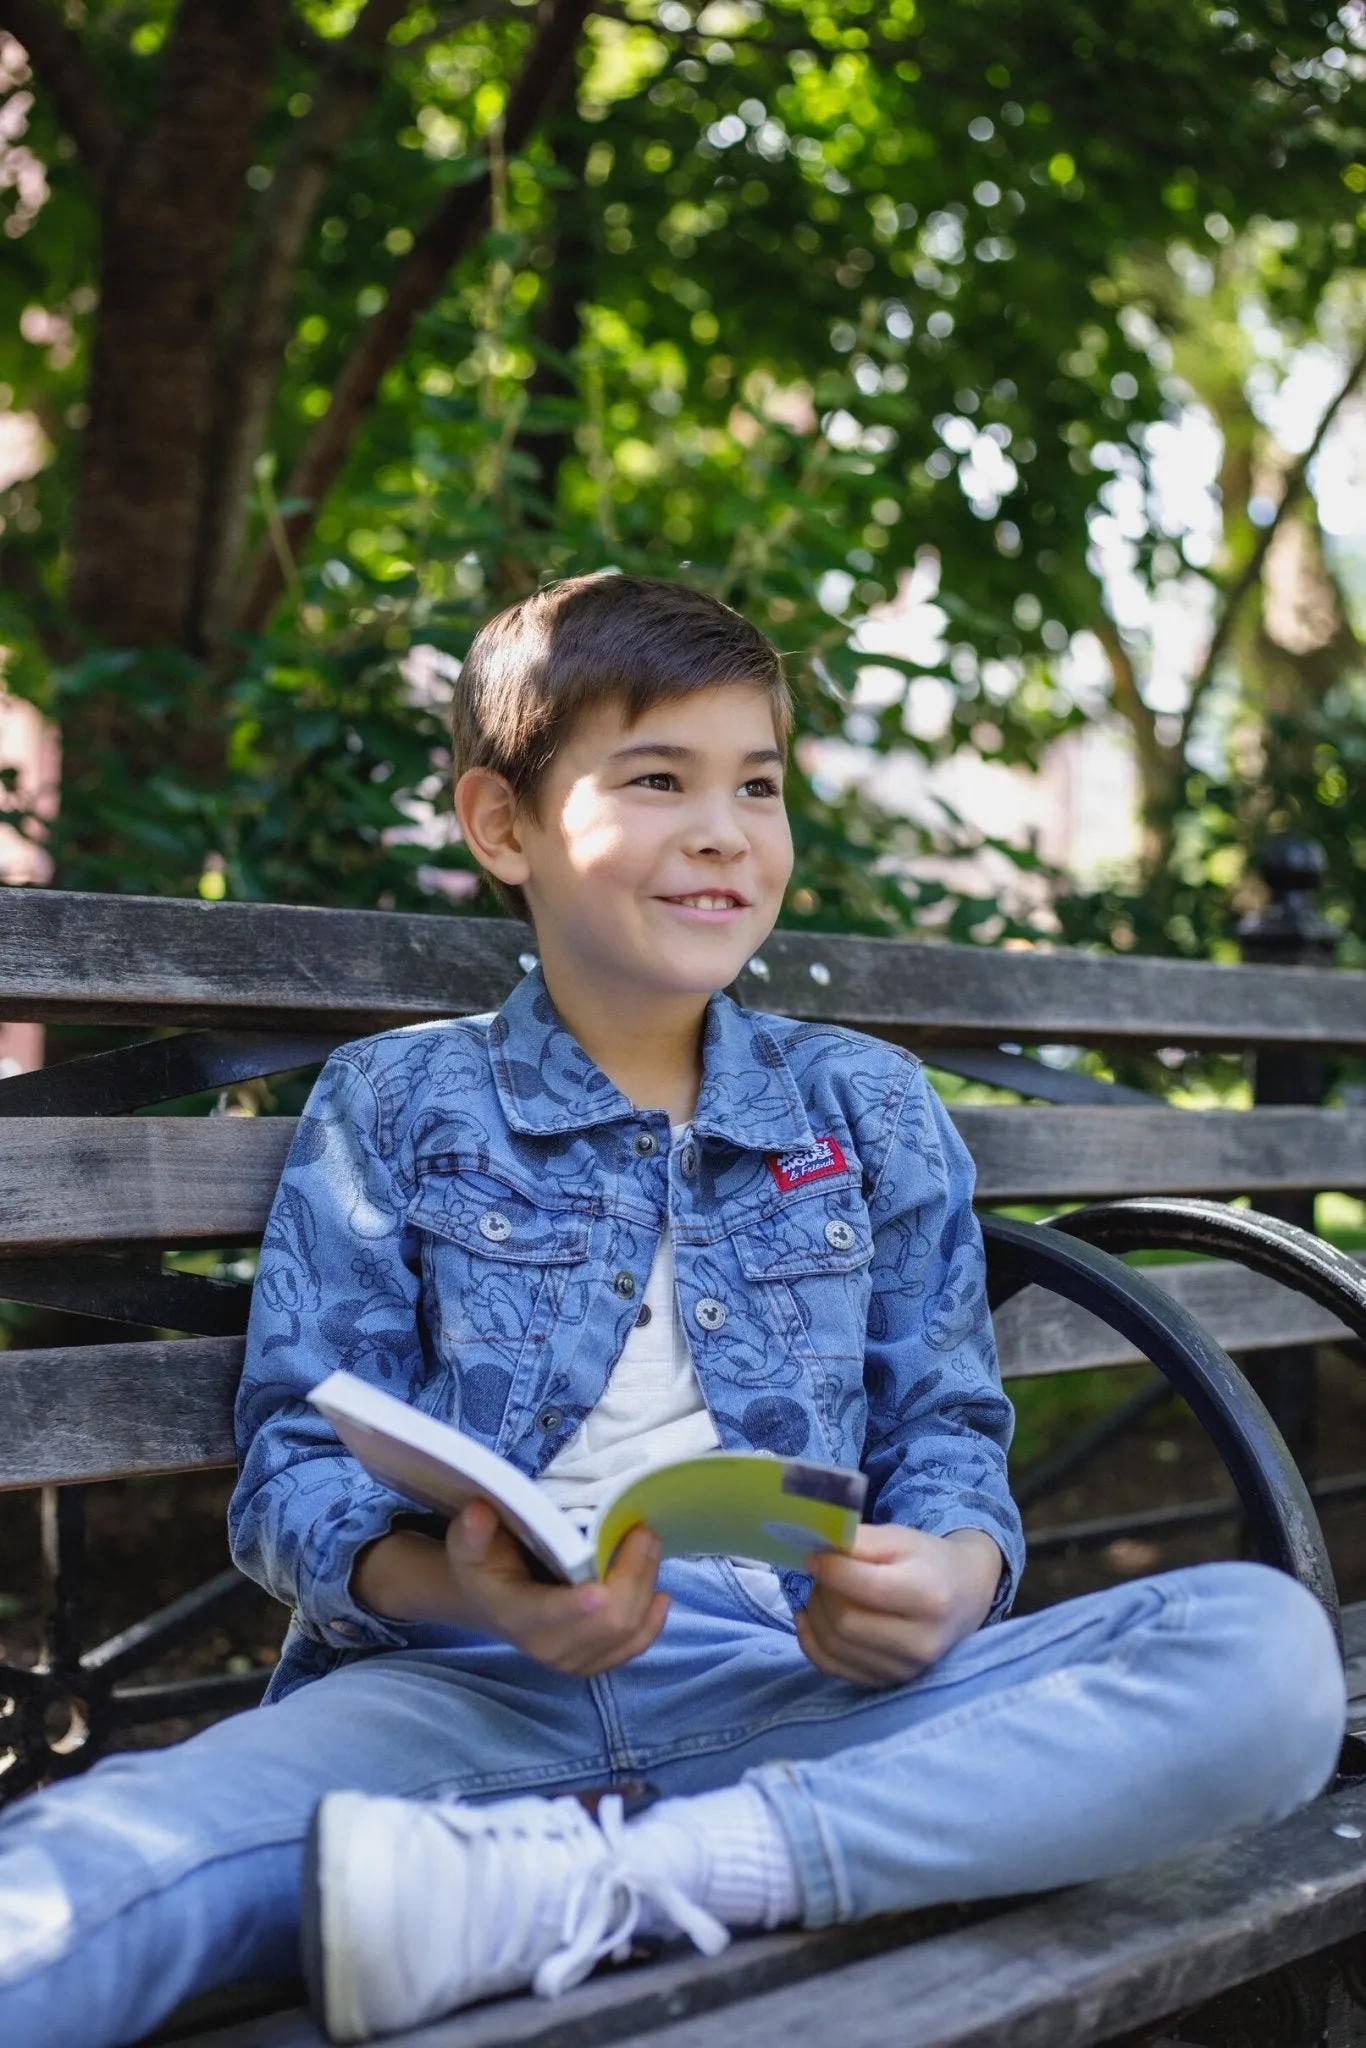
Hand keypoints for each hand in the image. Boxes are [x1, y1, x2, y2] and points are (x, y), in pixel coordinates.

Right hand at [445, 1502, 669, 1673]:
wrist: (490, 1599)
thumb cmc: (484, 1563)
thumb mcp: (469, 1543)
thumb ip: (473, 1531)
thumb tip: (479, 1513)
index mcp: (515, 1615)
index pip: (547, 1615)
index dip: (573, 1607)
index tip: (599, 1591)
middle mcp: (545, 1646)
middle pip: (606, 1622)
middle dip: (632, 1575)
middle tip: (643, 1531)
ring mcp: (572, 1660)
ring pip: (627, 1631)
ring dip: (646, 1586)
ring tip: (649, 1545)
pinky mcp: (593, 1662)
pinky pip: (633, 1647)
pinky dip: (652, 1620)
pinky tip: (661, 1594)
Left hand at [796, 1525, 1001, 1688]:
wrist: (963, 1599)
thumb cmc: (929, 1562)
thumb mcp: (901, 1538)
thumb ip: (862, 1541)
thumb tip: (819, 1552)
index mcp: (930, 1597)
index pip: (867, 1587)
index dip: (831, 1569)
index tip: (815, 1556)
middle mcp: (921, 1642)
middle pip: (846, 1621)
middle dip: (822, 1592)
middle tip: (822, 1573)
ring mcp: (904, 1669)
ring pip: (834, 1645)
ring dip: (815, 1613)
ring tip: (824, 1591)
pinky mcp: (886, 1682)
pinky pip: (832, 1667)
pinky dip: (810, 1641)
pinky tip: (808, 1618)